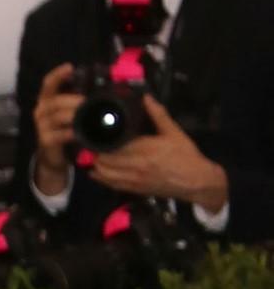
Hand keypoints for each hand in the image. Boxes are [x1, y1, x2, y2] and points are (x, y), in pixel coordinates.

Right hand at [31, 59, 82, 190]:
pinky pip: (60, 134)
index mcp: (47, 100)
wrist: (52, 155)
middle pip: (56, 101)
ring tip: (87, 115)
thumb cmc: (64, 128)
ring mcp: (42, 126)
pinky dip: (71, 132)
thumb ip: (79, 99)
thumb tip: (102, 87)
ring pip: (58, 117)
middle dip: (73, 100)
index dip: (58, 74)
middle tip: (87, 101)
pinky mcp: (46, 140)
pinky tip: (80, 132)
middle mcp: (41, 111)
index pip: (48, 83)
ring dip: (74, 115)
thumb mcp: (69, 111)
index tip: (70, 67)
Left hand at [90, 94, 227, 211]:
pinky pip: (113, 185)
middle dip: (96, 152)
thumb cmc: (186, 156)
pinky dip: (101, 179)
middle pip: (106, 160)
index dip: (102, 140)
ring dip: (96, 165)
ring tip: (92, 155)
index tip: (96, 131)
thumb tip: (146, 98)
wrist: (195, 181)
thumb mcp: (174, 132)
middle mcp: (137, 166)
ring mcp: (135, 180)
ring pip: (106, 174)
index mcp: (146, 149)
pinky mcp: (135, 190)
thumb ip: (158, 115)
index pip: (116, 145)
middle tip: (91, 143)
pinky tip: (95, 172)